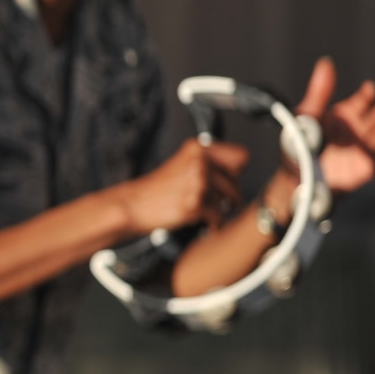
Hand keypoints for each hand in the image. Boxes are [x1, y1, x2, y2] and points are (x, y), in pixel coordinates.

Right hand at [122, 137, 248, 232]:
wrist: (133, 206)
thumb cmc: (158, 188)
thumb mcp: (183, 163)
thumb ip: (209, 161)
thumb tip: (240, 168)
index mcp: (197, 148)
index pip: (241, 156)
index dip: (235, 171)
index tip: (226, 179)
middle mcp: (199, 162)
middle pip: (236, 181)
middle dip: (229, 194)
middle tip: (217, 201)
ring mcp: (197, 182)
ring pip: (228, 200)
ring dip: (220, 209)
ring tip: (205, 212)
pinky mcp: (195, 203)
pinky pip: (218, 217)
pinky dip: (214, 224)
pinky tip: (206, 224)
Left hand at [291, 56, 374, 193]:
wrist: (295, 181)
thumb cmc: (298, 146)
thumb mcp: (307, 116)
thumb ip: (319, 91)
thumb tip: (326, 62)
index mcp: (340, 117)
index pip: (357, 103)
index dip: (364, 96)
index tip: (369, 89)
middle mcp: (354, 131)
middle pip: (373, 118)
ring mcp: (361, 150)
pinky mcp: (364, 170)